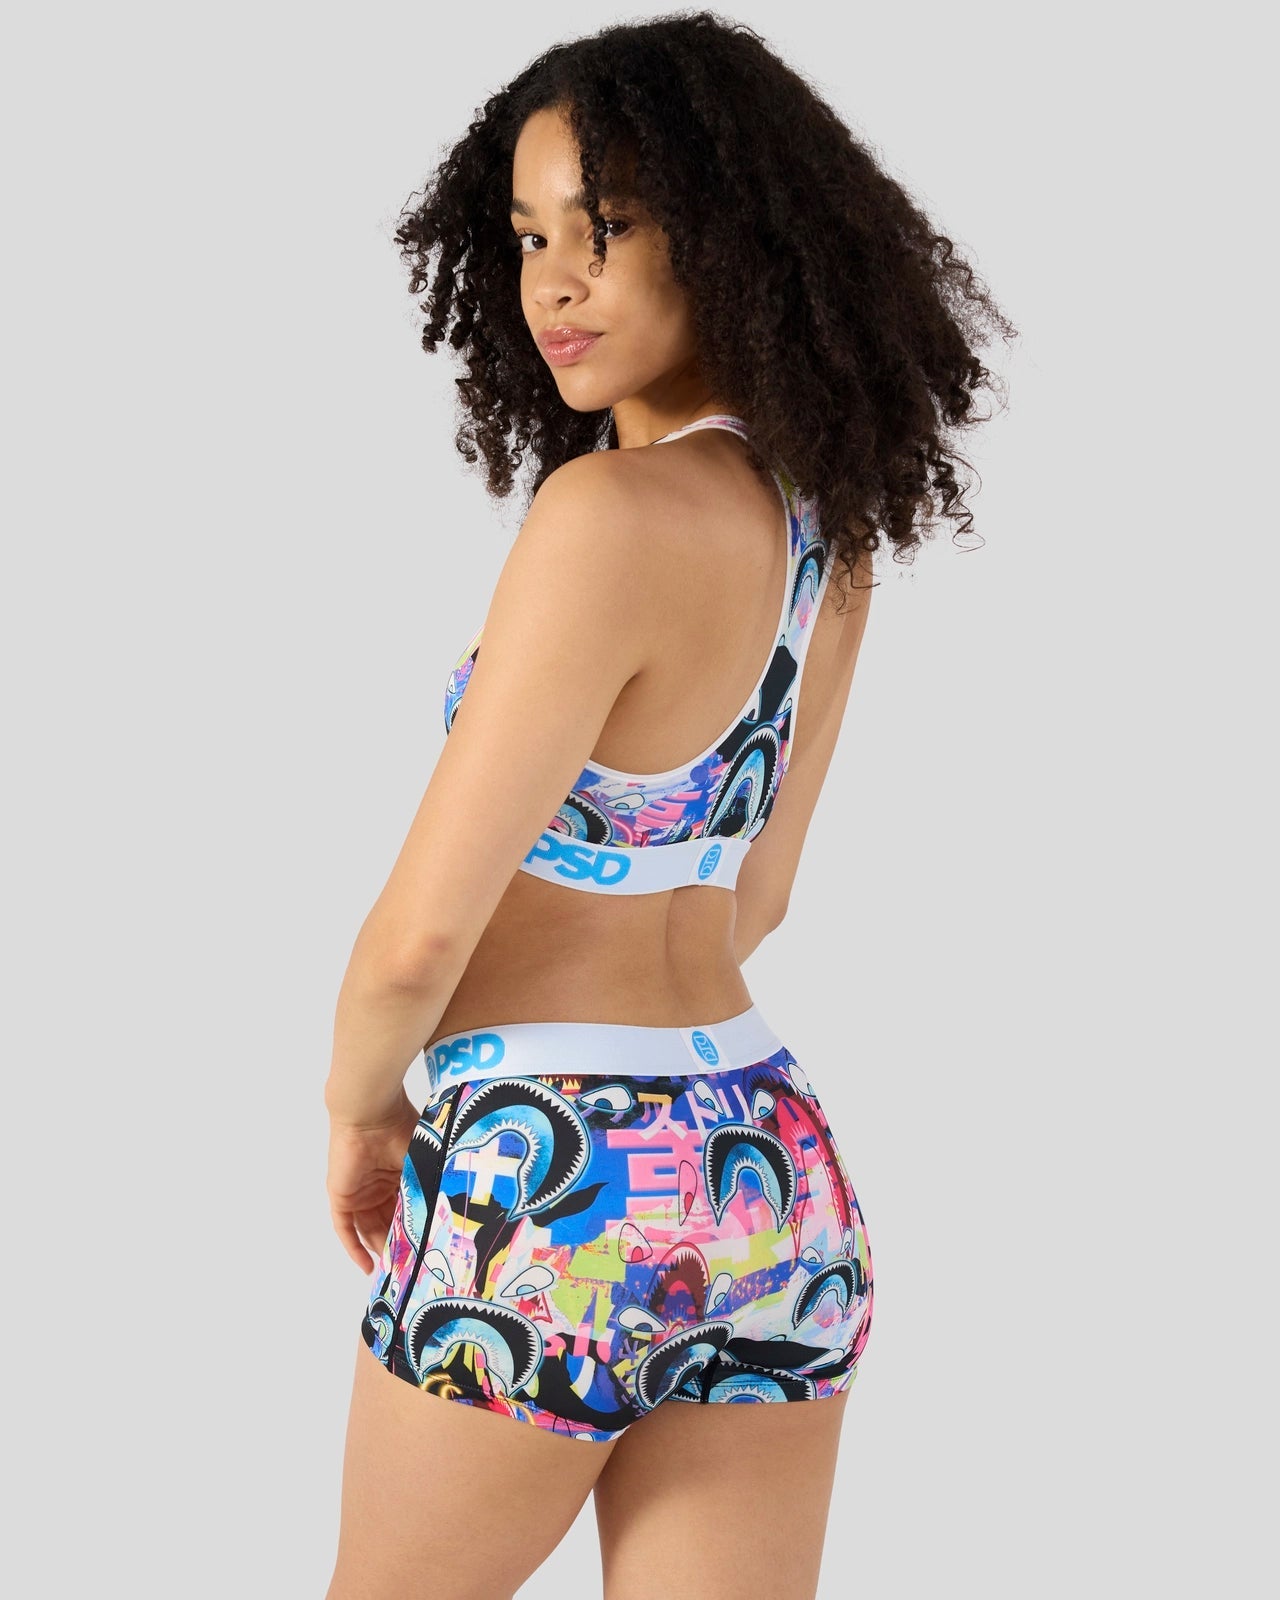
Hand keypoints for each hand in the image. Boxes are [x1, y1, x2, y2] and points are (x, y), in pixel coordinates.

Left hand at [325, 1090, 420, 1273]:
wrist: (372, 1115)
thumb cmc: (401, 1130)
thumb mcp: (422, 1163)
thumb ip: (429, 1186)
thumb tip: (449, 1215)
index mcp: (398, 1174)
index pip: (406, 1208)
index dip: (415, 1227)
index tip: (428, 1248)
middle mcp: (378, 1185)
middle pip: (387, 1222)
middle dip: (398, 1243)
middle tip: (413, 1266)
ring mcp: (359, 1192)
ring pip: (369, 1229)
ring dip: (380, 1249)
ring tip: (396, 1270)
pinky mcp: (341, 1197)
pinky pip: (345, 1229)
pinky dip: (355, 1248)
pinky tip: (368, 1266)